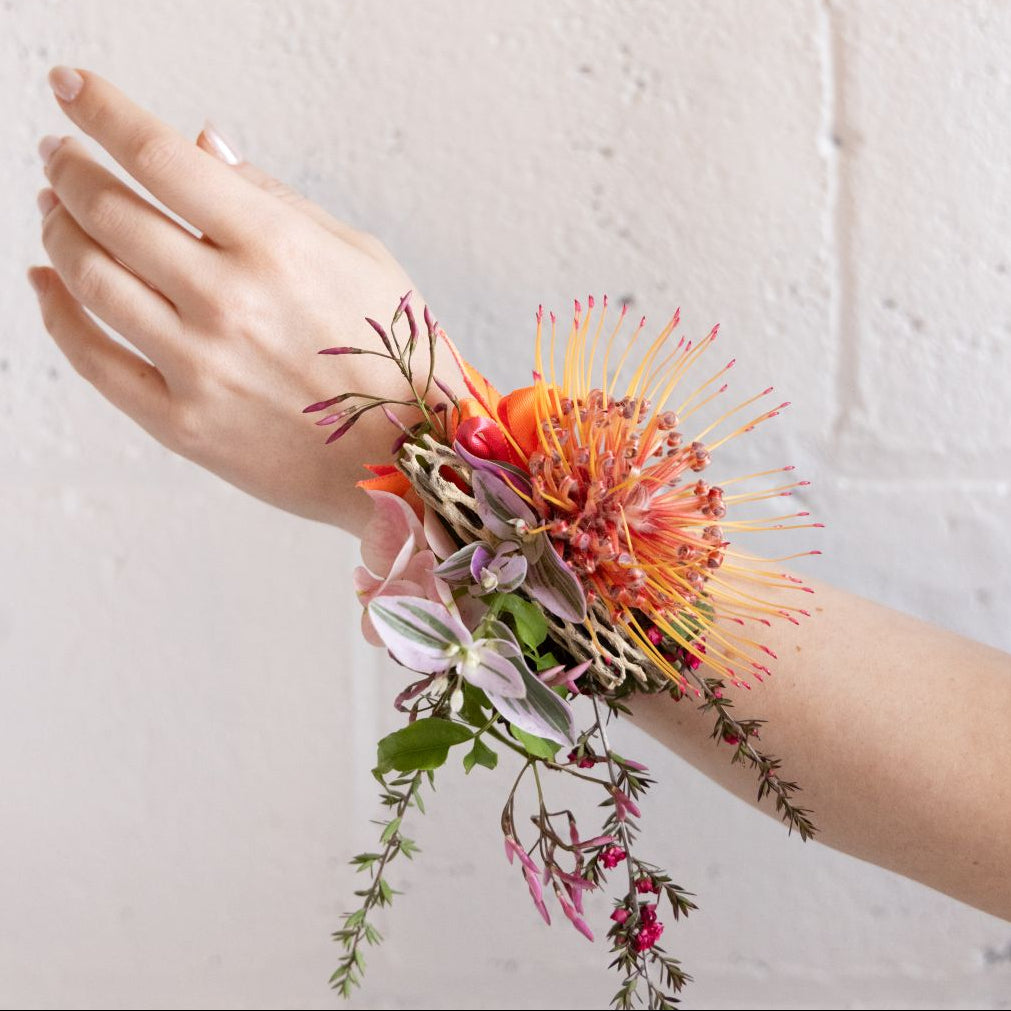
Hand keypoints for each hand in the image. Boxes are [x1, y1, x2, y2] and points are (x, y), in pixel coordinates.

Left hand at [29, 66, 452, 534]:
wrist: (412, 461)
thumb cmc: (399, 357)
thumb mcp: (361, 257)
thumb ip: (277, 199)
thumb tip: (203, 146)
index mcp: (277, 247)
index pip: (160, 156)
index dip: (100, 111)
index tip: (70, 88)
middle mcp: (229, 301)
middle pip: (109, 212)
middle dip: (71, 168)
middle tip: (60, 155)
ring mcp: (200, 367)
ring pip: (90, 280)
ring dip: (58, 231)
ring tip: (55, 211)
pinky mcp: (183, 424)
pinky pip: (95, 361)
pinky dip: (56, 315)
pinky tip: (45, 284)